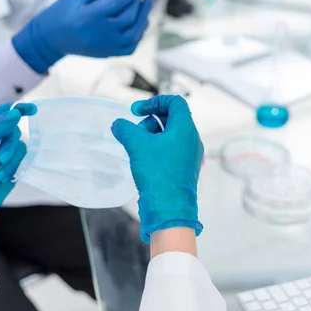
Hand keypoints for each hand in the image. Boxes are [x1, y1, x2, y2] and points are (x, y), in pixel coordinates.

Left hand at [0, 103, 36, 242]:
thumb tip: (14, 113)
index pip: (0, 114)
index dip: (16, 109)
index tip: (31, 109)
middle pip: (13, 131)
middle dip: (8, 144)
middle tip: (0, 159)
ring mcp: (2, 156)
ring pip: (19, 147)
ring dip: (10, 161)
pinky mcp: (11, 170)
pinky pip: (21, 162)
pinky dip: (13, 170)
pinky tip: (1, 179)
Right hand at [13, 0, 152, 73]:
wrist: (52, 39)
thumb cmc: (64, 12)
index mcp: (92, 16)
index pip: (120, 0)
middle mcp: (102, 33)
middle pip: (129, 16)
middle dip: (138, 1)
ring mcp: (107, 47)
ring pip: (135, 33)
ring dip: (144, 17)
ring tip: (146, 3)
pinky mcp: (109, 54)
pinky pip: (131, 47)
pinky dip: (140, 34)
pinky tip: (141, 22)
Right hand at [111, 95, 203, 242]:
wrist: (169, 209)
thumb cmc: (158, 175)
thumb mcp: (137, 146)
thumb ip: (126, 130)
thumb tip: (118, 125)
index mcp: (186, 129)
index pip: (175, 102)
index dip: (155, 101)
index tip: (137, 111)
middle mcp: (192, 140)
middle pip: (172, 118)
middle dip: (150, 120)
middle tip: (136, 132)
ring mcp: (189, 156)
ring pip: (170, 136)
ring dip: (152, 136)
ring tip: (137, 147)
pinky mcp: (184, 170)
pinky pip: (171, 151)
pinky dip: (156, 150)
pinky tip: (143, 160)